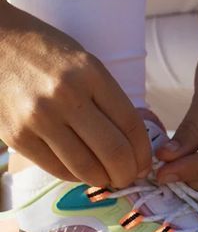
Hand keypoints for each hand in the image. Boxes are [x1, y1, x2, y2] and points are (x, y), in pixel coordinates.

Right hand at [0, 4, 150, 186]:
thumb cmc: (45, 51)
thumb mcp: (84, 62)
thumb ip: (106, 97)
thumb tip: (130, 140)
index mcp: (91, 73)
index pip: (131, 124)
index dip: (144, 151)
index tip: (145, 162)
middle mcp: (67, 96)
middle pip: (113, 151)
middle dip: (128, 173)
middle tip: (130, 177)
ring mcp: (39, 118)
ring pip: (85, 166)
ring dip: (104, 180)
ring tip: (109, 179)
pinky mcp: (17, 136)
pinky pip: (56, 168)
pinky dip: (75, 176)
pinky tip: (83, 173)